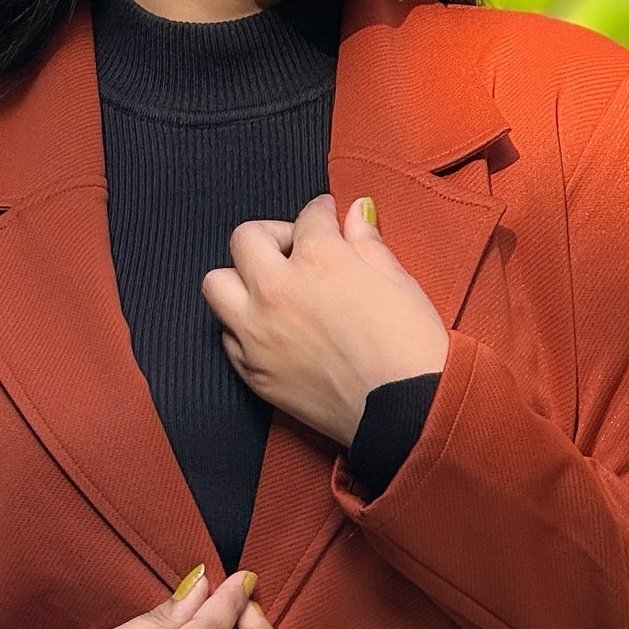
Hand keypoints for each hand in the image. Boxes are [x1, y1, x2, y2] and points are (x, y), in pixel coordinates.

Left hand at [201, 192, 449, 447]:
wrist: (407, 413)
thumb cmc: (411, 345)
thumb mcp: (397, 280)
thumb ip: (367, 242)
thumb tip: (355, 214)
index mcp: (318, 259)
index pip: (307, 218)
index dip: (322, 214)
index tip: (328, 220)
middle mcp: (276, 289)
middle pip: (246, 239)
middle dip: (272, 236)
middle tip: (296, 249)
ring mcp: (257, 333)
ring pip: (216, 284)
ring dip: (241, 278)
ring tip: (270, 289)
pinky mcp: (252, 372)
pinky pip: (227, 335)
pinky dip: (242, 326)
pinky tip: (271, 330)